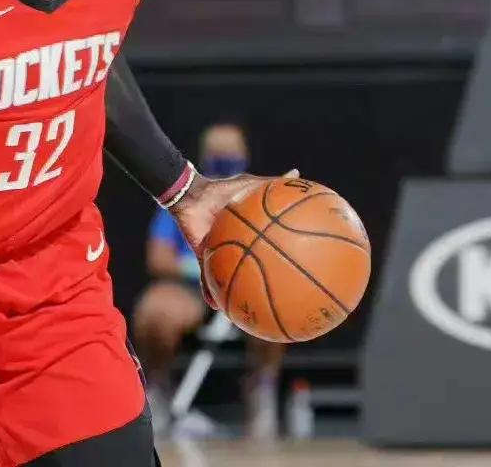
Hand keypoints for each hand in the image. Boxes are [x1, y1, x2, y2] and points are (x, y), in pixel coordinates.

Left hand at [170, 168, 299, 308]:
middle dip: (260, 290)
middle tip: (275, 306)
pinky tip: (214, 306)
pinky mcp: (201, 255)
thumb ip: (274, 184)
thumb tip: (298, 172)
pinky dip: (208, 292)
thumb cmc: (221, 188)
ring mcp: (218, 254)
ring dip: (231, 299)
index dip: (281, 268)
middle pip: (250, 273)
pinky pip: (205, 278)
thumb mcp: (250, 186)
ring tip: (242, 319)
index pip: (269, 255)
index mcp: (249, 237)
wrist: (191, 194)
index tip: (299, 280)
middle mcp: (235, 248)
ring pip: (226, 283)